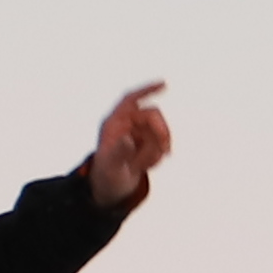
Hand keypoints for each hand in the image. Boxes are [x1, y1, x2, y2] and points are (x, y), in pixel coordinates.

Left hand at [82, 80, 172, 208]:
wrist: (110, 188)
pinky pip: (160, 145)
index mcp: (114, 123)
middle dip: (162, 132)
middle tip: (166, 150)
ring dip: (158, 149)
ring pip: (159, 132)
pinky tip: (146, 167)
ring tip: (144, 166)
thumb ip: (119, 151)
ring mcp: (137, 133)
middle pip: (152, 116)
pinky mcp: (145, 143)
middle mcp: (126, 124)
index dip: (147, 90)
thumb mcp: (111, 165)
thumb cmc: (106, 175)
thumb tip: (128, 138)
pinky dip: (157, 157)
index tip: (164, 85)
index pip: (131, 99)